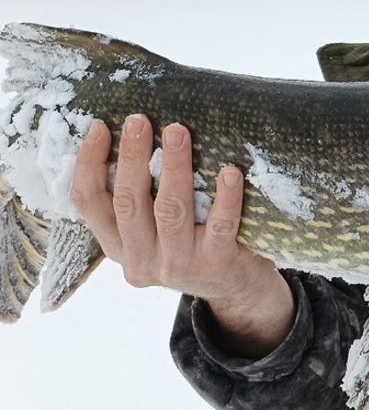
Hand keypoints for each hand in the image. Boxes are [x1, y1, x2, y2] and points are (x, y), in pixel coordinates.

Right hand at [70, 115, 293, 357]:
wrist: (237, 289)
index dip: (88, 164)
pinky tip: (230, 171)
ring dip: (174, 167)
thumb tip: (132, 136)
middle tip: (139, 119)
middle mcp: (141, 260)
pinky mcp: (216, 264)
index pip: (89, 204)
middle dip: (133, 157)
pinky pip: (219, 225)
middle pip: (128, 202)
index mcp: (118, 247)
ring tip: (178, 132)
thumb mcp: (155, 232)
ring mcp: (178, 265)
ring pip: (170, 210)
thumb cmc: (194, 243)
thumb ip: (141, 200)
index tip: (99, 127)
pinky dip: (226, 197)